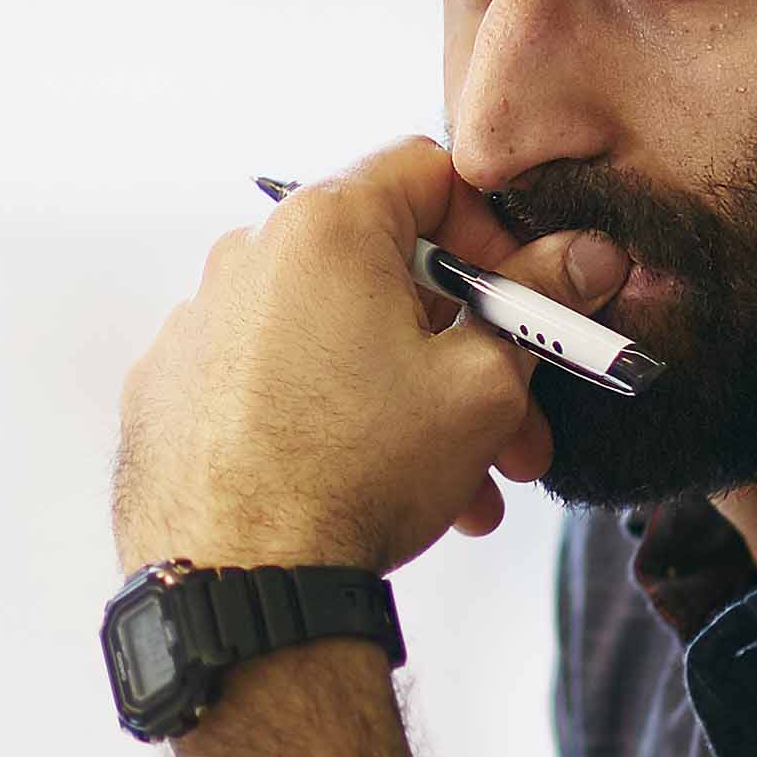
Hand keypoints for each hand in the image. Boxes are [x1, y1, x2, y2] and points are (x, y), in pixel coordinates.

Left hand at [113, 138, 557, 572]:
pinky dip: (327, 415)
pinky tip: (370, 488)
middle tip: (520, 423)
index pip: (428, 173)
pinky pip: (271, 380)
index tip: (525, 300)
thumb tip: (588, 255)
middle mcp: (246, 256)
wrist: (239, 583)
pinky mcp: (168, 391)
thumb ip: (537, 303)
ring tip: (466, 487)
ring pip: (335, 337)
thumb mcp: (483, 382)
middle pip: (385, 272)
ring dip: (411, 398)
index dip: (496, 232)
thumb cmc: (360, 472)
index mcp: (322, 224)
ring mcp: (197, 324)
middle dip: (468, 347)